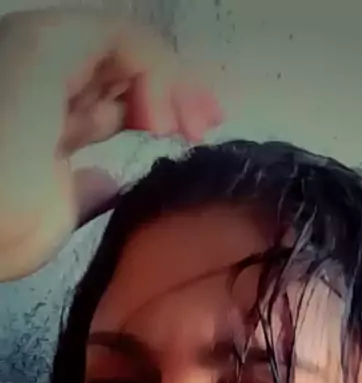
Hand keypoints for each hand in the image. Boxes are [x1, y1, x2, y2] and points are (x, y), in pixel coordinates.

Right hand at [0, 8, 223, 278]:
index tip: (193, 137)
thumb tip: (105, 180)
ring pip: (127, 49)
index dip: (153, 111)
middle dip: (176, 92)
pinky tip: (163, 118)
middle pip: (122, 71)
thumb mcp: (53, 215)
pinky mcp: (46, 44)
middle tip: (208, 123)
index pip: (105, 102)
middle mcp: (38, 81)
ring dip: (172, 82)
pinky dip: (154, 70)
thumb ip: (80, 190)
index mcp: (37, 121)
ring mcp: (40, 57)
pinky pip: (120, 38)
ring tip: (192, 126)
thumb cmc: (4, 231)